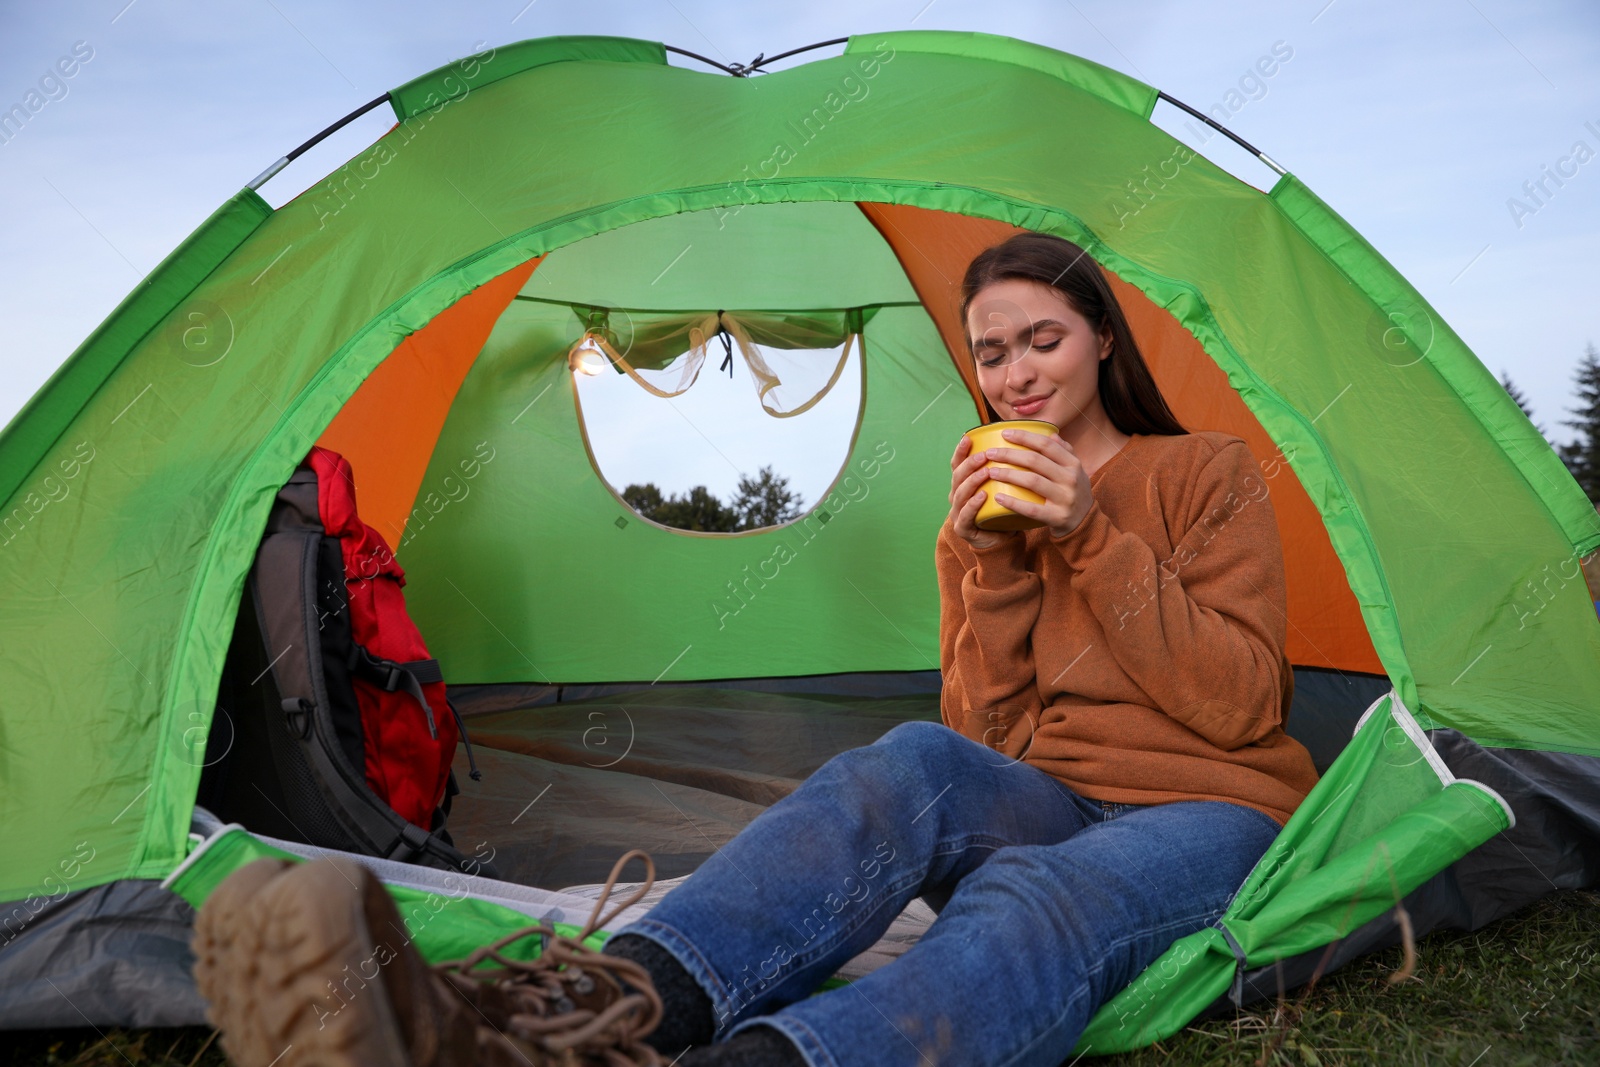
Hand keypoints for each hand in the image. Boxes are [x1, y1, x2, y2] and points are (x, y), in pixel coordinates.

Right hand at [948, 434, 1013, 549]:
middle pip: (957, 476)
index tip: (968, 437)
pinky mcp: (963, 529)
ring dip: (972, 481)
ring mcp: (958, 513)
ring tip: (985, 472)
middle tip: (984, 455)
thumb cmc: (1005, 510)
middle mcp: (957, 496)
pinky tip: (982, 496)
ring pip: (960, 494)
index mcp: (964, 483)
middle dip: (969, 464)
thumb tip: (1037, 443)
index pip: (958, 464)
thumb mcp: (1007, 486)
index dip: (961, 451)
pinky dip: (972, 505)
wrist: (1003, 540)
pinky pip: (965, 515)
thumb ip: (1011, 467)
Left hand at [971, 428, 1093, 538]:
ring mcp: (1065, 498)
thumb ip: (1065, 452)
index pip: (1046, 445)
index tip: (1004, 433)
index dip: (1024, 437)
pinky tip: (999, 497)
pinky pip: (1032, 509)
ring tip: (991, 472)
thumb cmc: (1074, 493)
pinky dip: (1014, 503)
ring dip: (1008, 475)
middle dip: (1009, 454)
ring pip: (1032, 481)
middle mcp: (1071, 479)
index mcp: (1073, 464)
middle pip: (1035, 460)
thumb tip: (1051, 434)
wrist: (1085, 524)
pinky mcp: (1057, 517)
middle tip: (990, 453)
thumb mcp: (1075, 471)